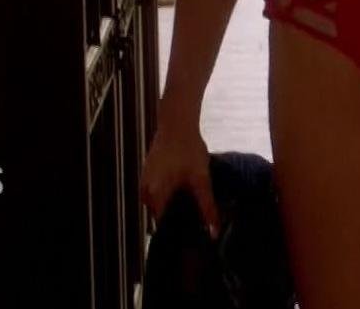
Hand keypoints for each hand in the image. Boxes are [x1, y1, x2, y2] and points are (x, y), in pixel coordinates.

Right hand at [139, 102, 220, 236]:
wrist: (177, 122)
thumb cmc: (188, 149)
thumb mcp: (200, 179)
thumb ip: (207, 206)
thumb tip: (214, 232)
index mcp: (154, 196)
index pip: (164, 226)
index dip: (179, 232)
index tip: (193, 236)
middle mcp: (145, 192)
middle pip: (161, 215)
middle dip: (178, 220)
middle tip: (198, 223)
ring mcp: (145, 182)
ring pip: (160, 204)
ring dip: (174, 207)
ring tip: (194, 209)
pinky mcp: (149, 174)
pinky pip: (158, 193)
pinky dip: (170, 196)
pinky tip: (185, 194)